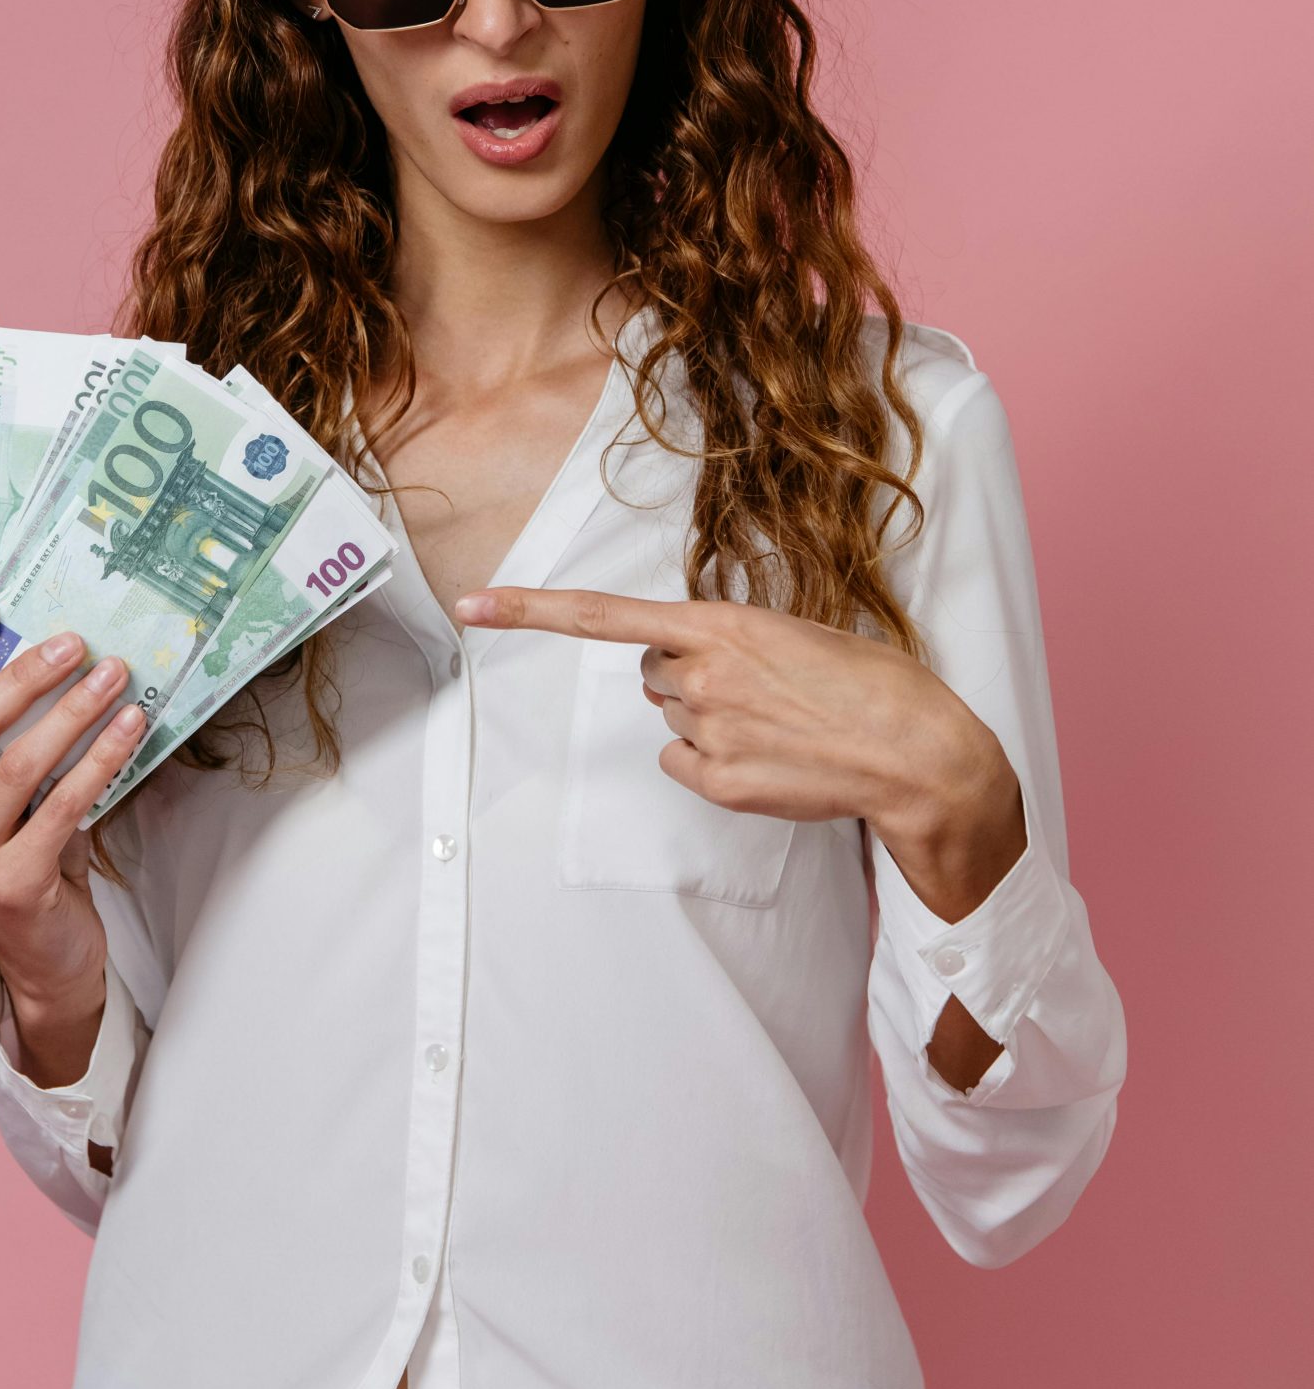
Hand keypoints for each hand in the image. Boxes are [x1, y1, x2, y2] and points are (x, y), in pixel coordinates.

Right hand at [0, 603, 147, 1031]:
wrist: (46, 956)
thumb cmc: (27, 856)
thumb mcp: (0, 796)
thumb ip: (5, 739)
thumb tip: (55, 651)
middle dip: (23, 676)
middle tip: (73, 642)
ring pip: (19, 764)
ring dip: (74, 711)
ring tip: (114, 675)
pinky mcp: (12, 885)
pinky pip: (65, 805)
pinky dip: (102, 758)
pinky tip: (132, 728)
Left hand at [453, 585, 1026, 918]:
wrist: (918, 755)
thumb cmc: (871, 685)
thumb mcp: (797, 633)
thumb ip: (731, 639)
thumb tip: (686, 663)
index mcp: (721, 624)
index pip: (602, 615)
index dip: (528, 610)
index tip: (470, 605)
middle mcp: (701, 675)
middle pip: (651, 673)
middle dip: (686, 674)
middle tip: (756, 686)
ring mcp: (706, 732)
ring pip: (671, 717)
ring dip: (707, 715)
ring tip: (776, 722)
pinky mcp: (717, 783)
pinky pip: (683, 763)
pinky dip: (713, 762)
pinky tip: (766, 758)